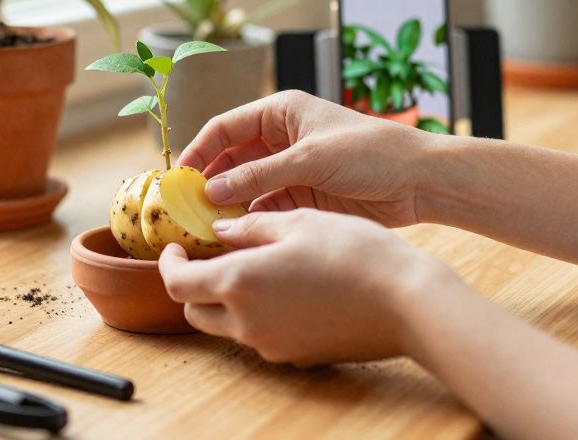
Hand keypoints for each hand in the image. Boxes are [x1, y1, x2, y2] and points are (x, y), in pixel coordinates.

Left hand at [157, 208, 449, 364]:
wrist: (407, 302)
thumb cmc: (354, 253)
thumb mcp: (298, 221)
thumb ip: (250, 227)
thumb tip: (221, 230)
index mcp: (238, 283)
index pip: (177, 283)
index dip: (170, 263)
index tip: (177, 246)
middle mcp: (247, 322)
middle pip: (195, 311)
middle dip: (194, 284)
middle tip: (209, 256)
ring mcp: (271, 345)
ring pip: (227, 326)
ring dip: (225, 300)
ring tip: (252, 268)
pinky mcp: (296, 357)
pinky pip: (261, 336)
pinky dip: (258, 314)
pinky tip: (285, 289)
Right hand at [180, 90, 433, 227]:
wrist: (419, 181)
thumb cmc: (370, 152)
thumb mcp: (309, 159)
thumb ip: (259, 176)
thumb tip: (213, 191)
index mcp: (281, 112)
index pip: (226, 128)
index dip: (200, 150)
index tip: (179, 177)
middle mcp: (282, 138)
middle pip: (231, 159)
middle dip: (210, 181)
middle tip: (185, 208)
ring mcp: (291, 169)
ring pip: (246, 187)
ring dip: (227, 204)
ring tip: (205, 226)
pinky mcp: (303, 197)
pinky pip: (266, 207)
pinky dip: (250, 220)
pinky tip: (235, 236)